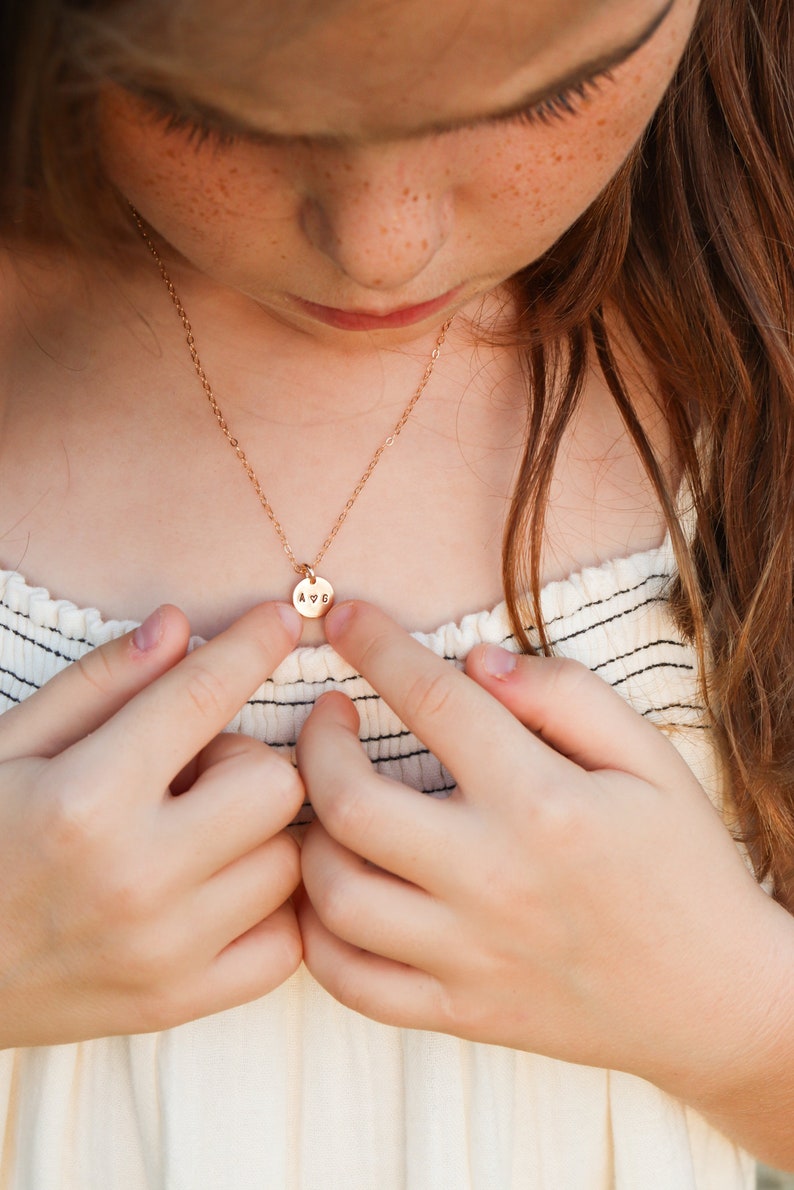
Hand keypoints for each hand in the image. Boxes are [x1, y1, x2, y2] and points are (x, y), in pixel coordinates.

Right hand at [0, 601, 303, 1047]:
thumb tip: (180, 627)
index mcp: (86, 798)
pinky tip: (219, 889)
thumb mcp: (10, 745)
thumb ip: (98, 685)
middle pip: (276, 785)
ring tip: (195, 836)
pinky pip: (286, 942)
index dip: (253, 645)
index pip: (202, 698)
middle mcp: (136, 876)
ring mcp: (164, 950)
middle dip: (246, 761)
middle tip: (193, 774)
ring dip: (257, 835)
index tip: (283, 617)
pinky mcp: (178, 1003)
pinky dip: (268, 909)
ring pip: (288, 861)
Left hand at [297, 600, 787, 1101]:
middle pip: (350, 804)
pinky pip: (351, 981)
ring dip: (307, 838)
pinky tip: (332, 892)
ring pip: (335, 896)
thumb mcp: (648, 758)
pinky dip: (318, 935)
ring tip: (326, 805)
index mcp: (544, 803)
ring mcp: (470, 953)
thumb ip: (564, 695)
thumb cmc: (682, 864)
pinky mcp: (458, 1011)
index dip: (374, 645)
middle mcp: (494, 878)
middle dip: (316, 743)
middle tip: (327, 716)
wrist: (714, 996)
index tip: (342, 616)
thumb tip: (474, 660)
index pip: (433, 702)